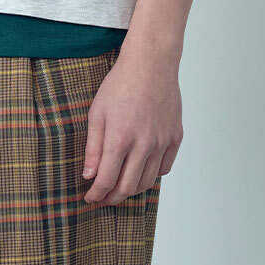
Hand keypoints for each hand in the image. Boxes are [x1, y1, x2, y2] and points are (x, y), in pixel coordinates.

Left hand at [81, 50, 181, 203]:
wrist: (151, 65)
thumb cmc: (120, 85)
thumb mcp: (97, 114)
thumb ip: (93, 148)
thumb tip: (90, 176)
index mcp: (120, 139)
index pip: (107, 181)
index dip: (96, 195)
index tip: (89, 198)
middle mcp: (144, 145)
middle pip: (128, 187)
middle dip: (112, 198)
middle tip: (103, 199)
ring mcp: (162, 142)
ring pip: (148, 181)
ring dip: (131, 189)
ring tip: (120, 187)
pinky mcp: (175, 138)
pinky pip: (164, 168)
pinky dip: (152, 174)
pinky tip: (140, 170)